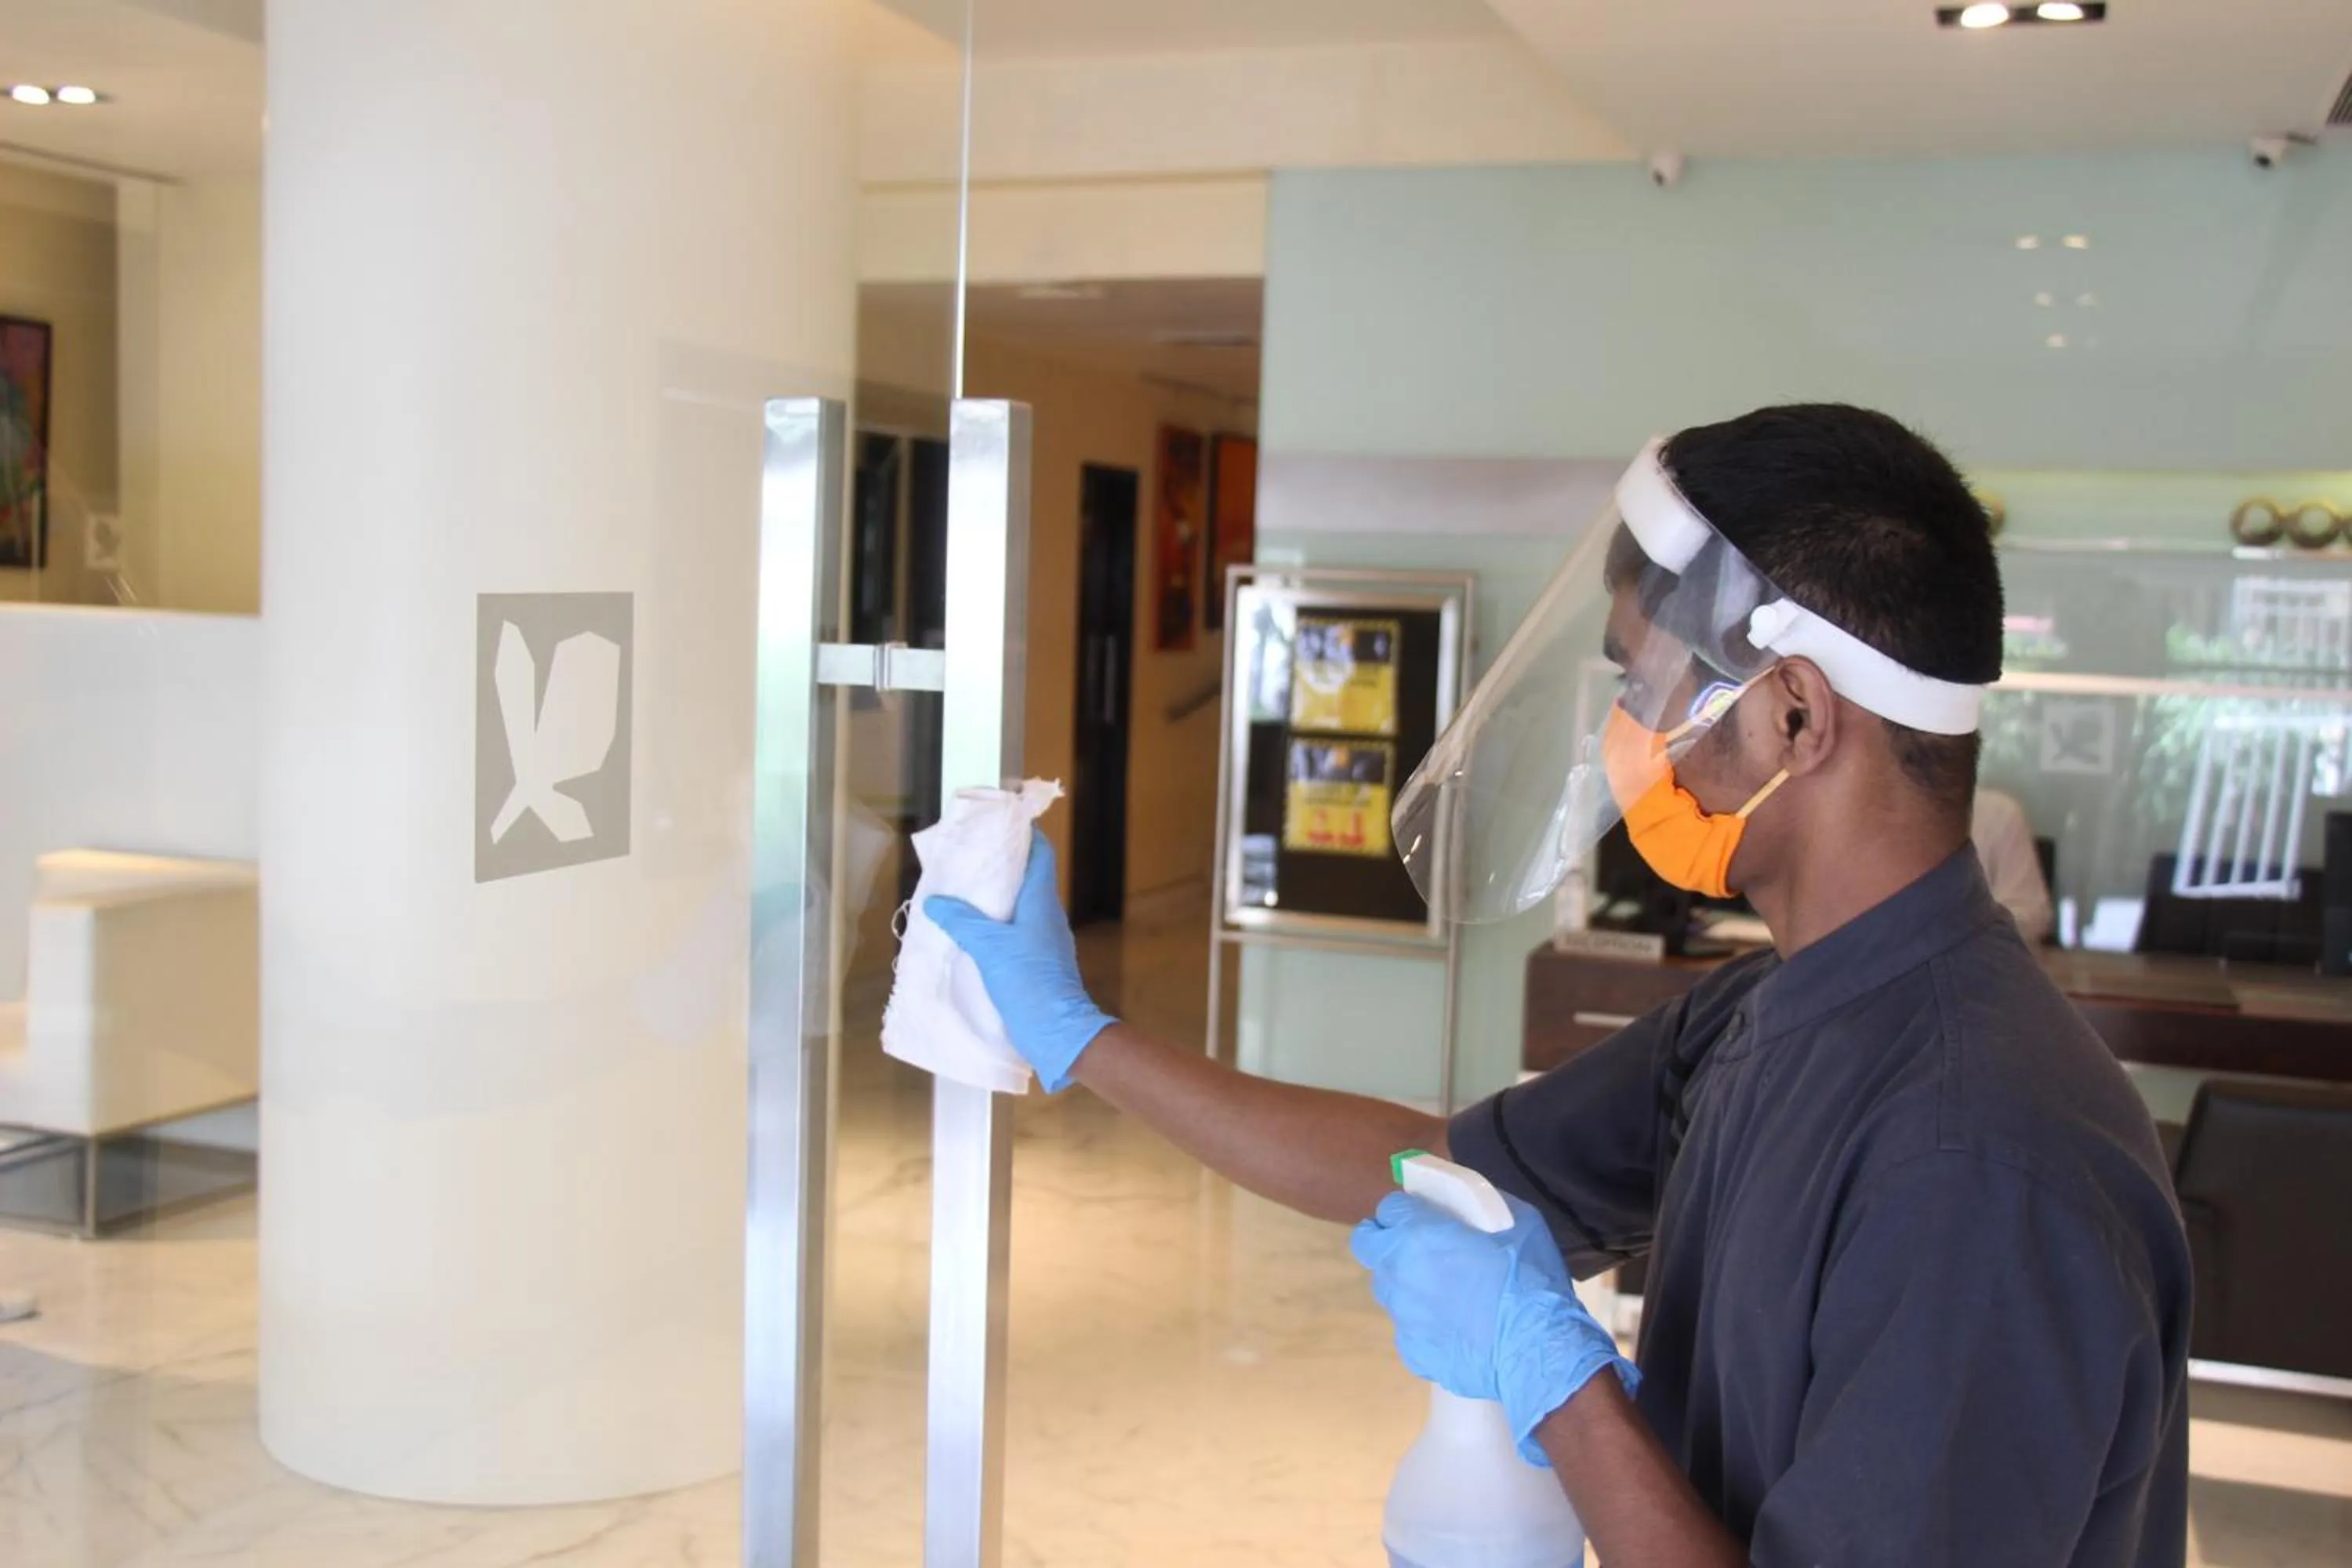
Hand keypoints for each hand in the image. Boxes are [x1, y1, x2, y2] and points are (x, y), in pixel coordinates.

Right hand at [924, 832, 1116, 1092]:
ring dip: (996, 898)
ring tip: (963, 893)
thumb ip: (962, 921)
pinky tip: (973, 933)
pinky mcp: (1039, 961)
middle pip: (1027, 878)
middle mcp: (1047, 915)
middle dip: (1001, 866)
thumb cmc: (1028, 981)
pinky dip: (997, 925)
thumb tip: (936, 902)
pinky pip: (1017, 931)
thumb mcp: (989, 947)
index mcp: (1041, 901)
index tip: (1000, 822)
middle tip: (968, 858)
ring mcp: (1046, 939)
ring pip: (1021, 907)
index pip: (1041, 854)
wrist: (1057, 1031)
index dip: (1025, 834)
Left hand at [1351, 1190, 1638, 1465]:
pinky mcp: (1411, 1352)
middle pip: (1368, 1244)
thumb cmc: (1529, 1280)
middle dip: (1386, 1239)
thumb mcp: (1519, 1223)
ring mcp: (1401, 1316)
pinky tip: (1455, 1329)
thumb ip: (1485, 1208)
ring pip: (1387, 1288)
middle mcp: (1398, 1272)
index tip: (1423, 1215)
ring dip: (1405, 1282)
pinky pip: (1408, 1328)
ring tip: (1443, 1292)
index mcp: (1417, 1235)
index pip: (1388, 1207)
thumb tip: (1471, 1209)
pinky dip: (1424, 1323)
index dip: (1406, 1209)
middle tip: (1418, 1246)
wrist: (1538, 1352)